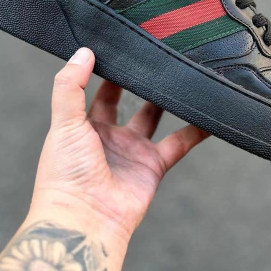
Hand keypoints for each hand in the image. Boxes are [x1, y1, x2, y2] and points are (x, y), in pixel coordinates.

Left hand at [30, 48, 208, 245]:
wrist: (84, 220)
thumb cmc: (64, 175)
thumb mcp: (63, 122)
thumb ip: (70, 86)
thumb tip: (83, 51)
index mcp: (83, 126)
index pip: (99, 91)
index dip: (110, 72)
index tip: (125, 50)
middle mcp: (109, 137)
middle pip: (129, 102)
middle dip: (140, 83)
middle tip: (156, 60)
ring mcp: (132, 151)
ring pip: (155, 119)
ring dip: (166, 101)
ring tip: (180, 77)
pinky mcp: (153, 166)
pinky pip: (179, 143)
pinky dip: (195, 131)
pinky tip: (207, 115)